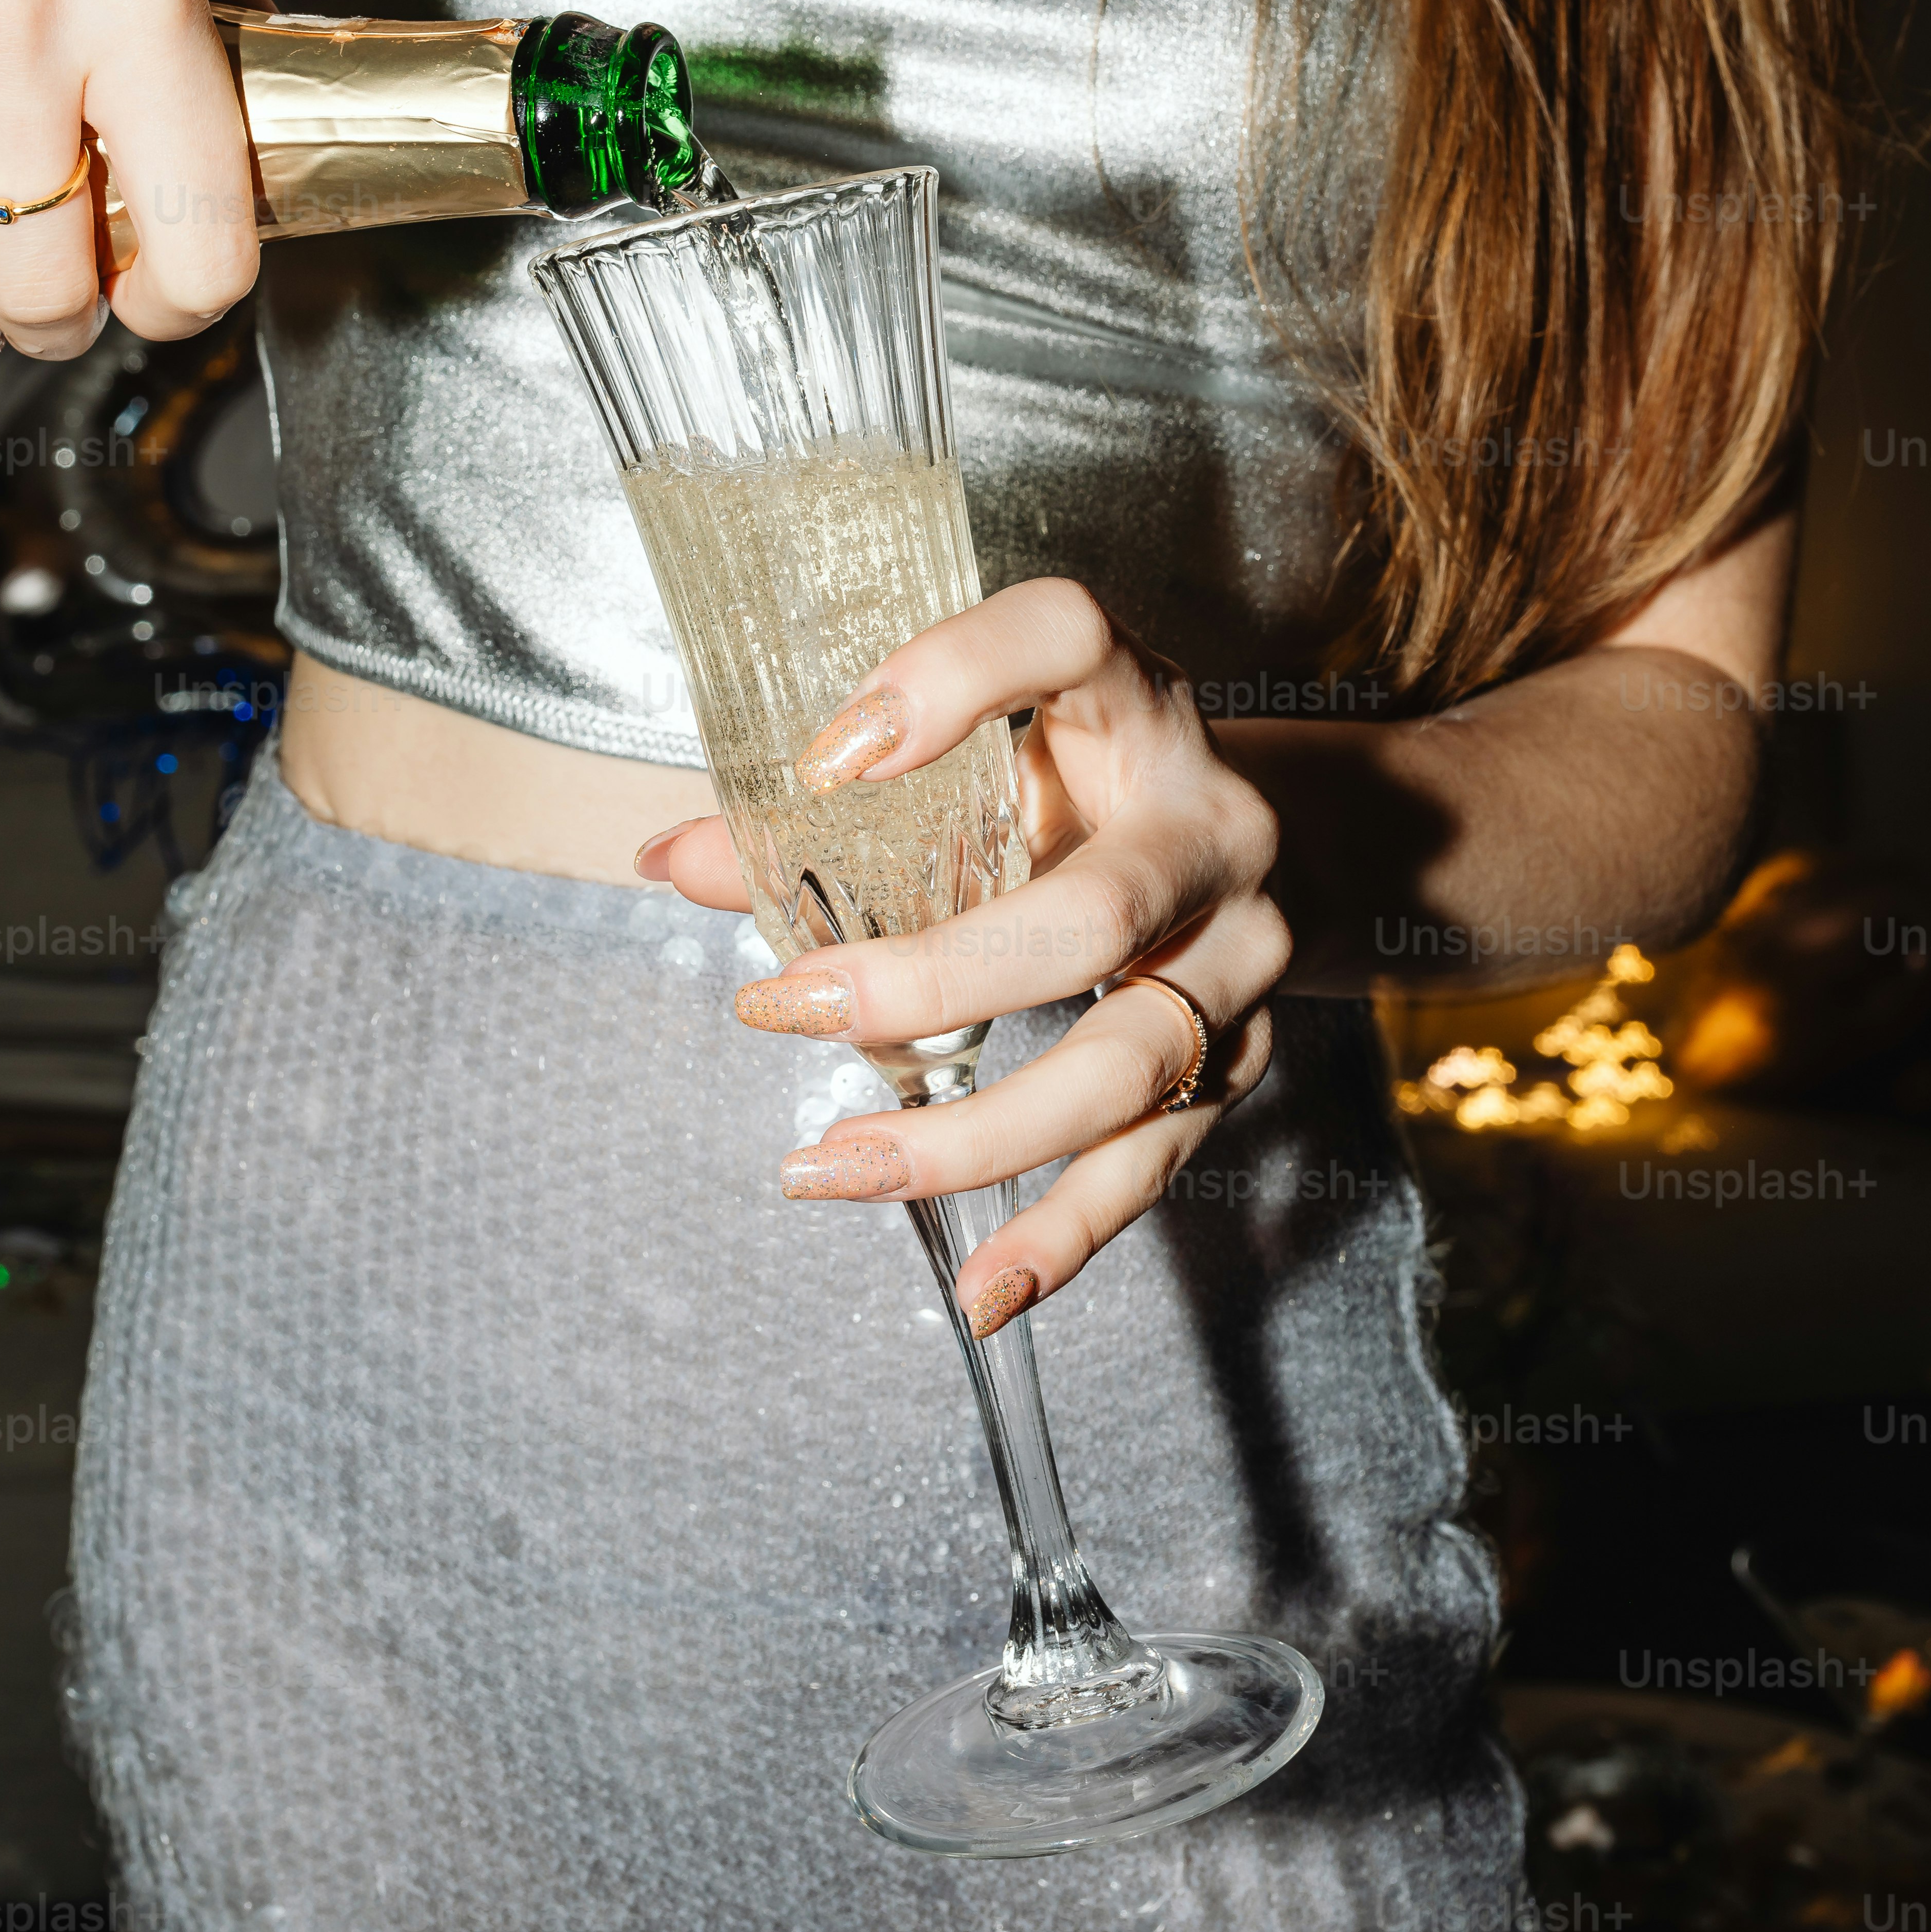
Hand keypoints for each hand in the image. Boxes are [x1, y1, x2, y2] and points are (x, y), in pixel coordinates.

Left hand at [637, 578, 1290, 1340]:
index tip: (826, 757)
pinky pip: (1155, 1161)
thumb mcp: (989, 755)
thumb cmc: (1086, 780)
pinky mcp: (1245, 1057)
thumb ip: (836, 805)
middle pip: (1091, 916)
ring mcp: (1240, 954)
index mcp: (1138, 707)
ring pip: (1125, 1063)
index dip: (956, 679)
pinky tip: (981, 1291)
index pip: (1068, 640)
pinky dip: (1066, 1234)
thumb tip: (674, 859)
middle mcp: (1213, 827)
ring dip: (973, 1137)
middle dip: (933, 982)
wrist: (1256, 840)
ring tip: (829, 1168)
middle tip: (786, 1007)